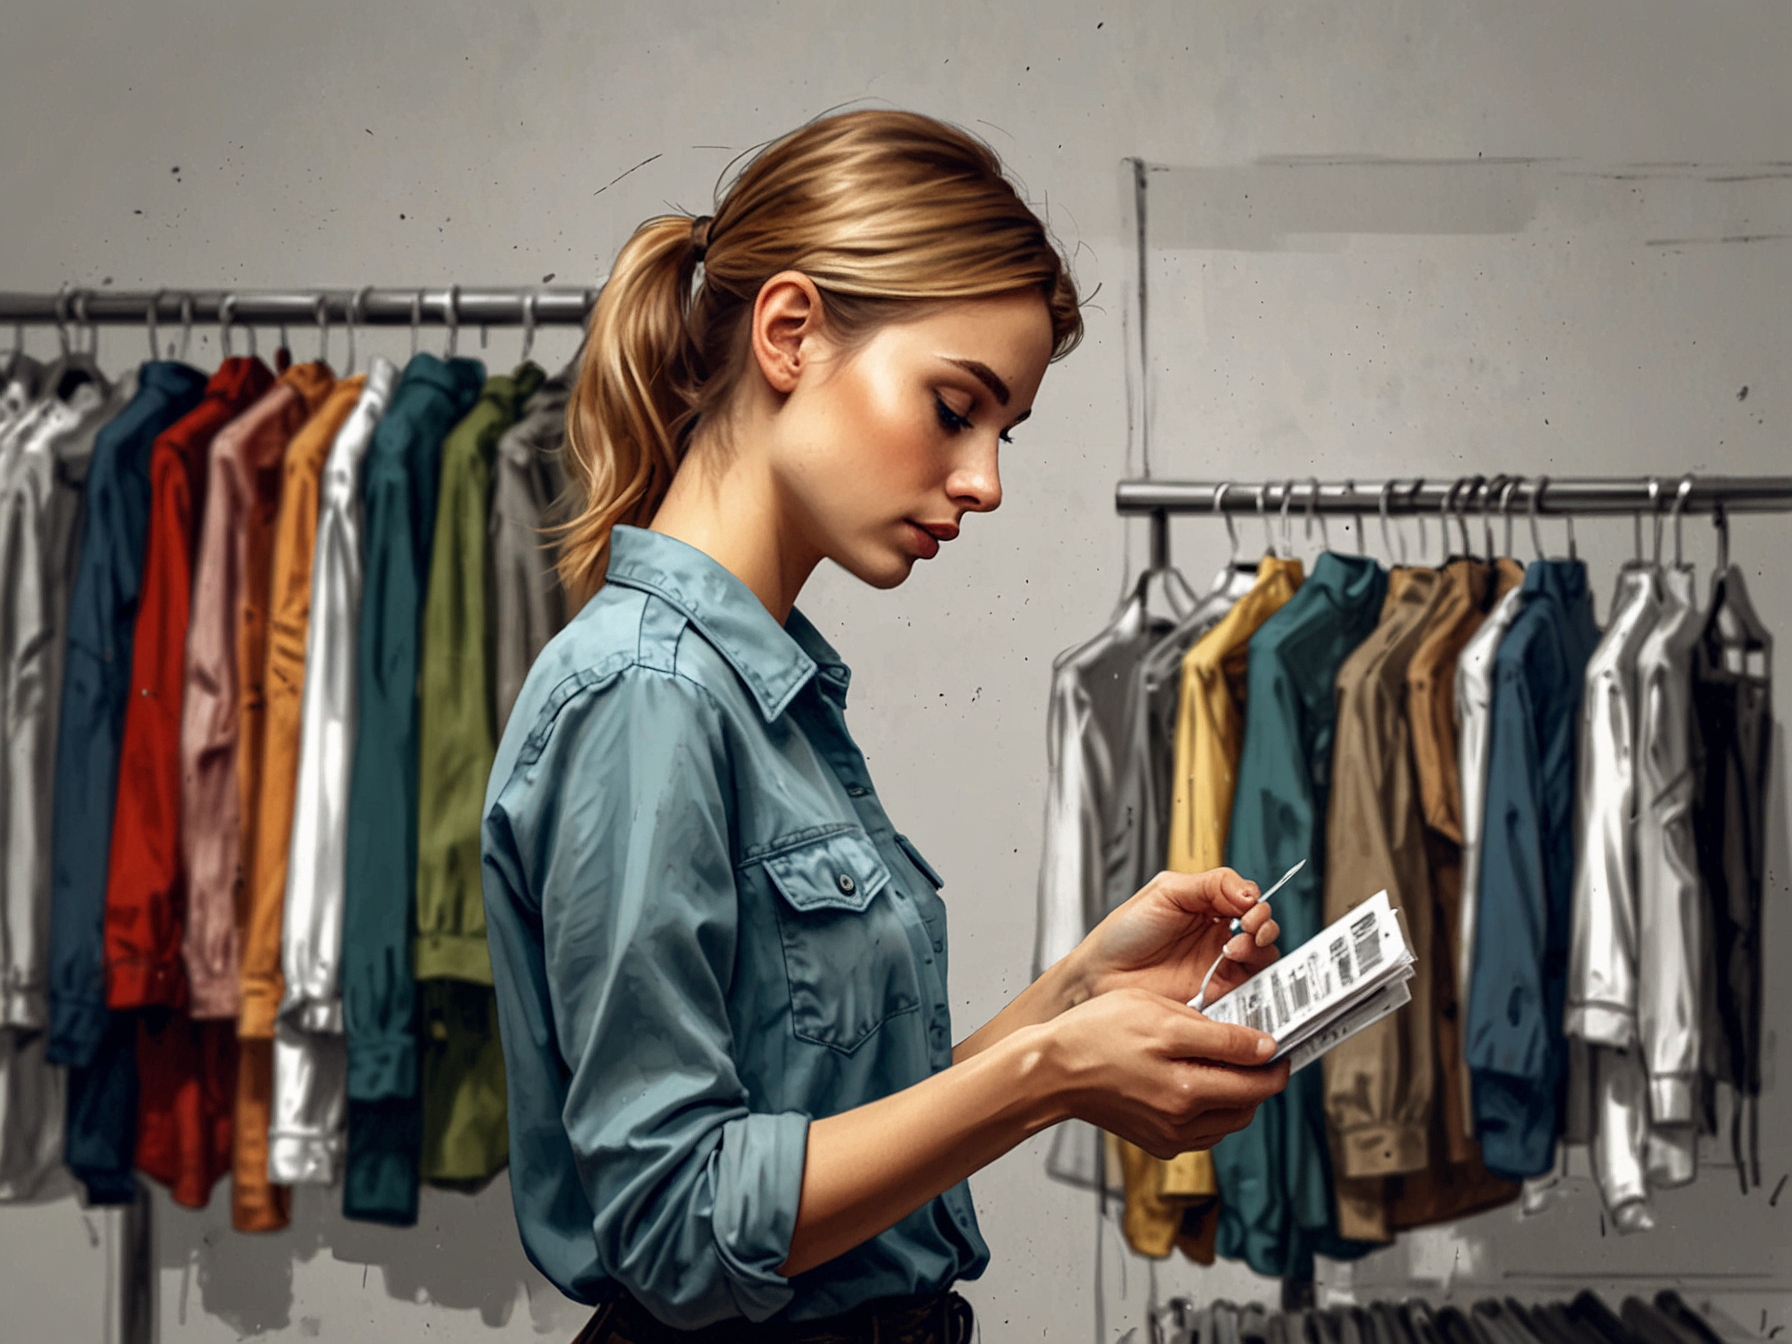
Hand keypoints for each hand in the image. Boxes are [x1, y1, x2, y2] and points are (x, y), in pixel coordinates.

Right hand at [1042, 987, 1288, 1158]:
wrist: (1050, 1070)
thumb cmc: (1096, 1035)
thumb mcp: (1163, 1017)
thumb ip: (1219, 1037)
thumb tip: (1264, 1049)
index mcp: (1188, 1091)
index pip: (1257, 1082)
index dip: (1276, 1060)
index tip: (1280, 1044)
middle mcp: (1182, 1123)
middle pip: (1247, 1106)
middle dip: (1259, 1080)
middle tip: (1257, 1052)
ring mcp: (1168, 1137)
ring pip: (1227, 1121)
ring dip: (1236, 1097)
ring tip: (1224, 1064)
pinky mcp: (1156, 1143)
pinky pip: (1202, 1131)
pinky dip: (1211, 1111)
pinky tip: (1196, 1084)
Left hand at [1068, 867, 1281, 1010]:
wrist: (1101, 975)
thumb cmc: (1124, 933)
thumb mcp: (1165, 892)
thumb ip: (1211, 884)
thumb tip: (1249, 892)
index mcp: (1208, 907)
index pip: (1249, 900)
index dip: (1255, 903)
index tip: (1246, 908)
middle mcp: (1219, 937)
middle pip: (1263, 929)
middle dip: (1263, 926)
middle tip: (1246, 929)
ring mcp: (1220, 968)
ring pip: (1263, 958)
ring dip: (1259, 951)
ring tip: (1233, 952)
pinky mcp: (1218, 997)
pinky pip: (1250, 991)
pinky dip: (1254, 981)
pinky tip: (1235, 972)